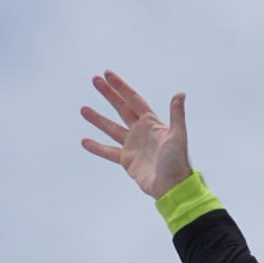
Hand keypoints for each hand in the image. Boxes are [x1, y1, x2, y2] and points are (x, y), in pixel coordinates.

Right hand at [80, 70, 192, 199]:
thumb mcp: (178, 137)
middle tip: (94, 80)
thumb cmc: (178, 162)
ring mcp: (133, 146)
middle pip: (121, 108)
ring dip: (98, 119)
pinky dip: (97, 147)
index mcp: (152, 123)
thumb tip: (180, 94)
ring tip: (83, 109)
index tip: (107, 74)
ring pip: (112, 129)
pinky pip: (109, 152)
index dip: (121, 87)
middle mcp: (141, 132)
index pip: (134, 100)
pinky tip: (85, 141)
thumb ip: (177, 115)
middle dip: (109, 94)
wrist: (173, 188)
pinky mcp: (127, 161)